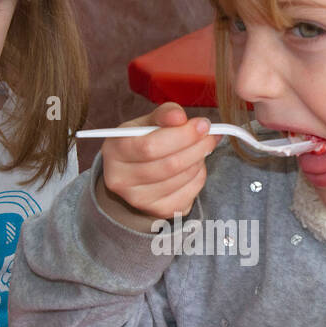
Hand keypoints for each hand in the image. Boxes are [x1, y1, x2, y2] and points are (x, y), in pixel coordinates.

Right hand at [96, 102, 219, 225]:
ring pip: (182, 178)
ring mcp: (139, 200)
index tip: (202, 125)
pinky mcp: (159, 211)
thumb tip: (179, 116)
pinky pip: (189, 193)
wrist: (133, 173)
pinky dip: (199, 176)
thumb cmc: (141, 142)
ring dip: (199, 160)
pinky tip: (195, 165)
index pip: (150, 146)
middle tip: (211, 136)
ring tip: (201, 148)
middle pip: (169, 165)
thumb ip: (163, 115)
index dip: (182, 135)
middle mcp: (122, 180)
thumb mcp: (146, 123)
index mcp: (115, 151)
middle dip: (197, 147)